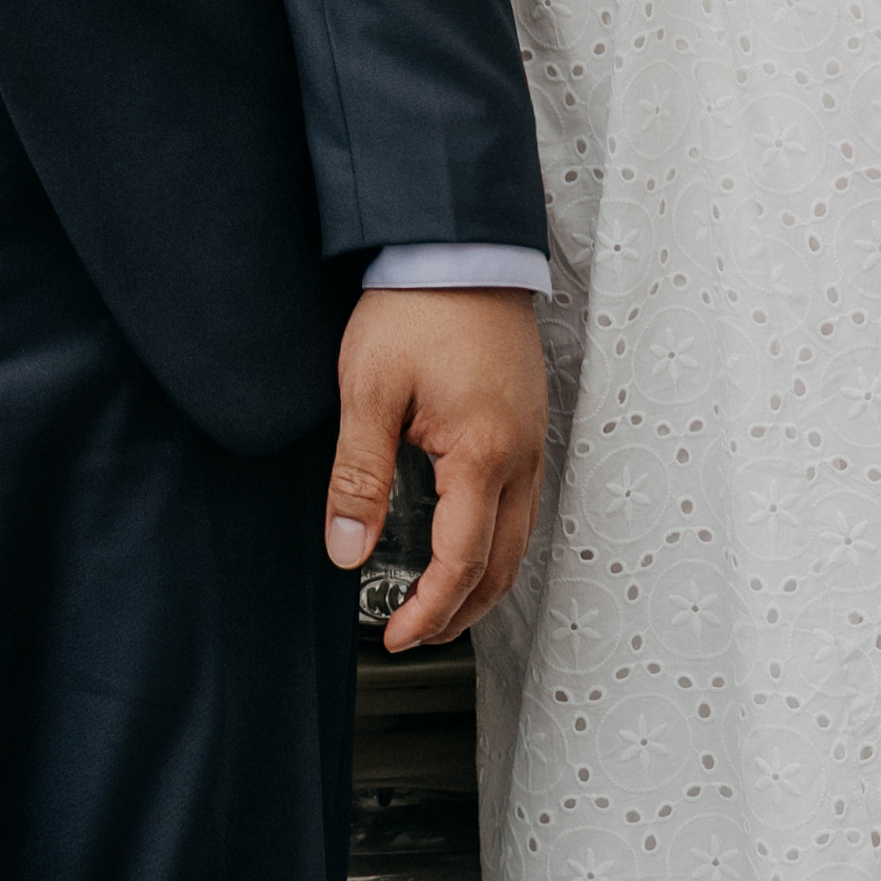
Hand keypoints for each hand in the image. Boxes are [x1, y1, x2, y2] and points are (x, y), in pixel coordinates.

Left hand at [325, 288, 548, 637]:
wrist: (459, 244)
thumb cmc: (417, 306)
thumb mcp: (368, 390)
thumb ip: (359, 477)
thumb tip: (347, 549)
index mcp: (482, 455)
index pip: (462, 563)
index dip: (428, 611)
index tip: (395, 635)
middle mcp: (521, 457)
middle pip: (502, 565)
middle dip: (460, 613)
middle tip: (416, 634)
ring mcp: (532, 440)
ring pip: (519, 539)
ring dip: (482, 583)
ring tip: (441, 607)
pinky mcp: (529, 422)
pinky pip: (523, 504)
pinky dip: (496, 543)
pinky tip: (469, 544)